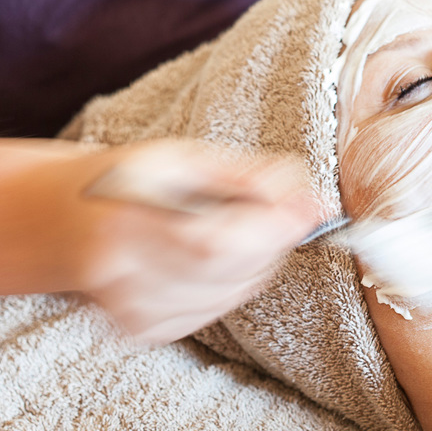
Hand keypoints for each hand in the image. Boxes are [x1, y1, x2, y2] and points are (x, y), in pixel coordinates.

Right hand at [3, 140, 318, 342]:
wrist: (60, 222)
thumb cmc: (124, 179)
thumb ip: (250, 177)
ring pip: (234, 293)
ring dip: (258, 258)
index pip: (215, 243)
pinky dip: (235, 279)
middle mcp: (122, 277)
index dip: (274, 228)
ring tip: (235, 222)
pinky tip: (213, 253)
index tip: (314, 205)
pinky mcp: (146, 330)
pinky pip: (220, 308)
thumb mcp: (183, 156)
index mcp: (124, 222)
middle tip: (278, 204)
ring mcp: (131, 312)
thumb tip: (315, 198)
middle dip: (273, 237)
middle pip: (231, 271)